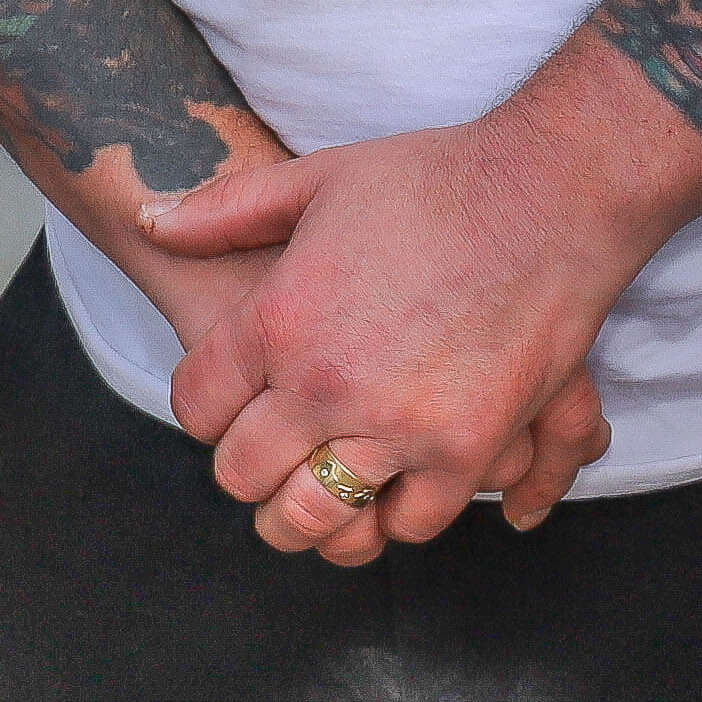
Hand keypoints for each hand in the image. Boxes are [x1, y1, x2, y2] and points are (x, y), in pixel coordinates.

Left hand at [138, 103, 670, 559]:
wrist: (551, 192)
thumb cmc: (433, 179)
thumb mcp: (316, 179)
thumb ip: (225, 211)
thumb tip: (150, 220)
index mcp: (278, 320)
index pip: (197, 407)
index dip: (205, 409)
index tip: (228, 405)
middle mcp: (325, 385)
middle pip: (244, 476)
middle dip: (248, 470)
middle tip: (270, 455)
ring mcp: (397, 426)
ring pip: (315, 519)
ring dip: (309, 515)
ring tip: (317, 498)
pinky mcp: (467, 451)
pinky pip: (407, 523)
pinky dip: (394, 515)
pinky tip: (394, 491)